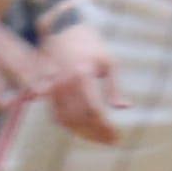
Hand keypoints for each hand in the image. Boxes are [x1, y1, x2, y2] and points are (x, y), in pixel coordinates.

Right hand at [36, 19, 123, 144]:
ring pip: (66, 121)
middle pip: (79, 120)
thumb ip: (115, 87)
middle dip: (96, 134)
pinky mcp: (46, 90)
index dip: (105, 128)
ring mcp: (53, 88)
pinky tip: (83, 130)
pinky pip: (56, 115)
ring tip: (99, 138)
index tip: (117, 136)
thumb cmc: (90, 44)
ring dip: (83, 134)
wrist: (62, 29)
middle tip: (111, 141)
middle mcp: (64, 84)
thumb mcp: (108, 62)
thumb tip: (124, 108)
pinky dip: (70, 126)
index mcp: (82, 75)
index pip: (94, 111)